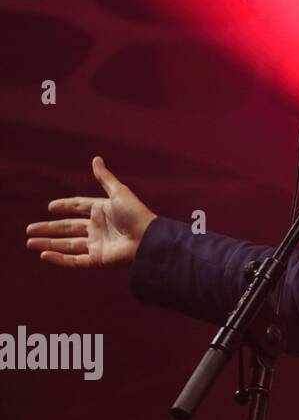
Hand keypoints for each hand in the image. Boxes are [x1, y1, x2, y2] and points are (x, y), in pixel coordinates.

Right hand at [25, 156, 156, 267]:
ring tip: (29, 242)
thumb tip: (96, 159)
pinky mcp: (97, 259)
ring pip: (67, 245)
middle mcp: (98, 228)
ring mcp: (97, 244)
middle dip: (49, 228)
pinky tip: (44, 254)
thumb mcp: (119, 192)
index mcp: (102, 210)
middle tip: (29, 229)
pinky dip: (59, 258)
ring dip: (48, 243)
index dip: (65, 206)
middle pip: (68, 227)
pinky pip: (74, 260)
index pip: (79, 207)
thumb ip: (105, 178)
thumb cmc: (136, 213)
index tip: (50, 206)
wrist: (148, 238)